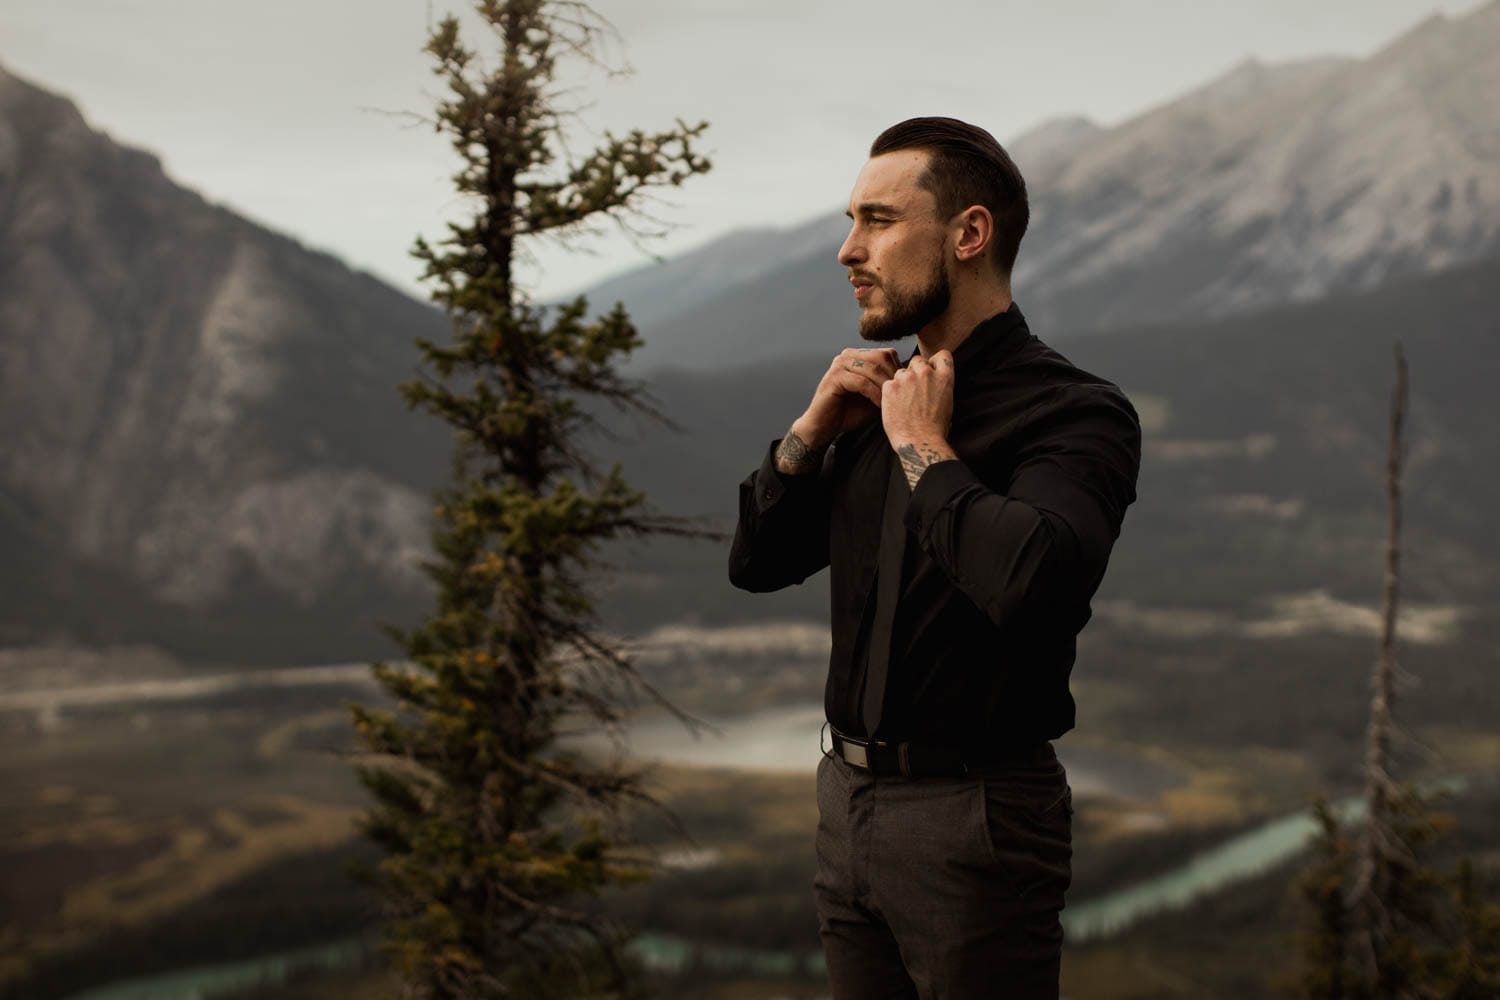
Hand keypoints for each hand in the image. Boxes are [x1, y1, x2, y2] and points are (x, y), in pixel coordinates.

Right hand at [792, 347, 901, 447]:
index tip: (904, 391)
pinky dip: (874, 394)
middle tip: (900, 396)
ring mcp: (839, 364)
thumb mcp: (875, 397)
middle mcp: (847, 355)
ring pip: (873, 368)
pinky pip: (861, 382)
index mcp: (857, 356)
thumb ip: (889, 386)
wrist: (824, 426)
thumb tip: (913, 382)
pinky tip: (880, 405)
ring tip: (891, 402)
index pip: (886, 354)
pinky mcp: (834, 377)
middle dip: (893, 377)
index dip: (898, 371)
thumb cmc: (850, 413)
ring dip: (885, 387)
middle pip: (882, 357)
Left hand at [882, 351, 958, 487]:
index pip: (942, 355)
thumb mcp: (948, 403)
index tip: (931, 371)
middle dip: (915, 372)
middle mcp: (926, 373)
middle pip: (918, 361)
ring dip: (901, 383)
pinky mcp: (890, 386)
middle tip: (913, 391)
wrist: (919, 442)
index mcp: (944, 377)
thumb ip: (940, 386)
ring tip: (904, 403)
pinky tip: (895, 407)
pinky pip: (888, 383)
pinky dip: (890, 393)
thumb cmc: (935, 430)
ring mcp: (907, 378)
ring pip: (901, 372)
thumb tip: (934, 383)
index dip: (935, 363)